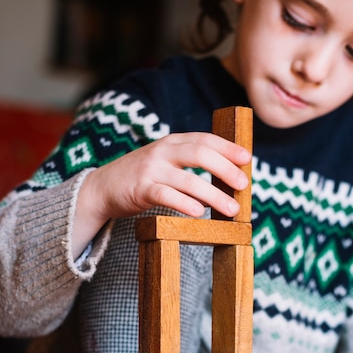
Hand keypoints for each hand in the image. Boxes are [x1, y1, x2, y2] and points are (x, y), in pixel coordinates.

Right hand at [72, 132, 250, 254]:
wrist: (103, 187)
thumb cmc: (143, 177)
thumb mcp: (166, 162)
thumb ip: (190, 162)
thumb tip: (229, 176)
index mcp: (172, 142)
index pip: (205, 139)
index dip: (228, 147)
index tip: (248, 159)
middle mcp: (162, 152)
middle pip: (200, 154)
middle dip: (226, 169)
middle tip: (243, 185)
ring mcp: (151, 170)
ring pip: (188, 180)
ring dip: (214, 196)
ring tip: (231, 209)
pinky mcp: (140, 190)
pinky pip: (166, 196)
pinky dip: (185, 204)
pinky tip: (199, 213)